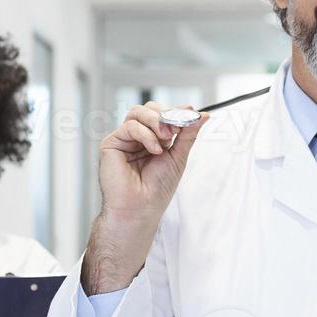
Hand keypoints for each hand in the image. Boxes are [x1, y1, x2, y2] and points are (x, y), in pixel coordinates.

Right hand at [98, 102, 207, 224]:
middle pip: (149, 109)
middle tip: (177, 129)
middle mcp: (137, 137)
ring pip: (138, 112)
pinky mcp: (111, 143)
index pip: (162, 114)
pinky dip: (146, 134)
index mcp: (153, 139)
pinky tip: (154, 150)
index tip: (191, 111)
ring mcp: (124, 139)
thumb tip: (205, 115)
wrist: (141, 207)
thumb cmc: (157, 188)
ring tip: (166, 139)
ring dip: (156, 122)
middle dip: (166, 115)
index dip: (175, 111)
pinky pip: (130, 126)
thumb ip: (188, 134)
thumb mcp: (178, 156)